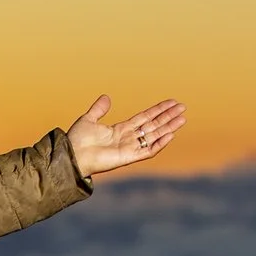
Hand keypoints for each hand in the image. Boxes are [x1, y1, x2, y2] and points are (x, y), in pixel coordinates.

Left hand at [66, 95, 185, 175]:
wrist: (72, 155)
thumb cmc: (77, 140)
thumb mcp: (88, 119)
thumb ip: (99, 109)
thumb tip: (106, 97)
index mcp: (120, 130)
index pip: (144, 118)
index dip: (158, 110)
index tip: (171, 102)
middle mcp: (128, 139)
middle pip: (153, 126)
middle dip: (168, 117)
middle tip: (182, 108)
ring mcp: (130, 148)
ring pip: (154, 136)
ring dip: (169, 127)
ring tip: (182, 118)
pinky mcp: (129, 157)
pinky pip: (148, 151)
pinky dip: (160, 143)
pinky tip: (171, 134)